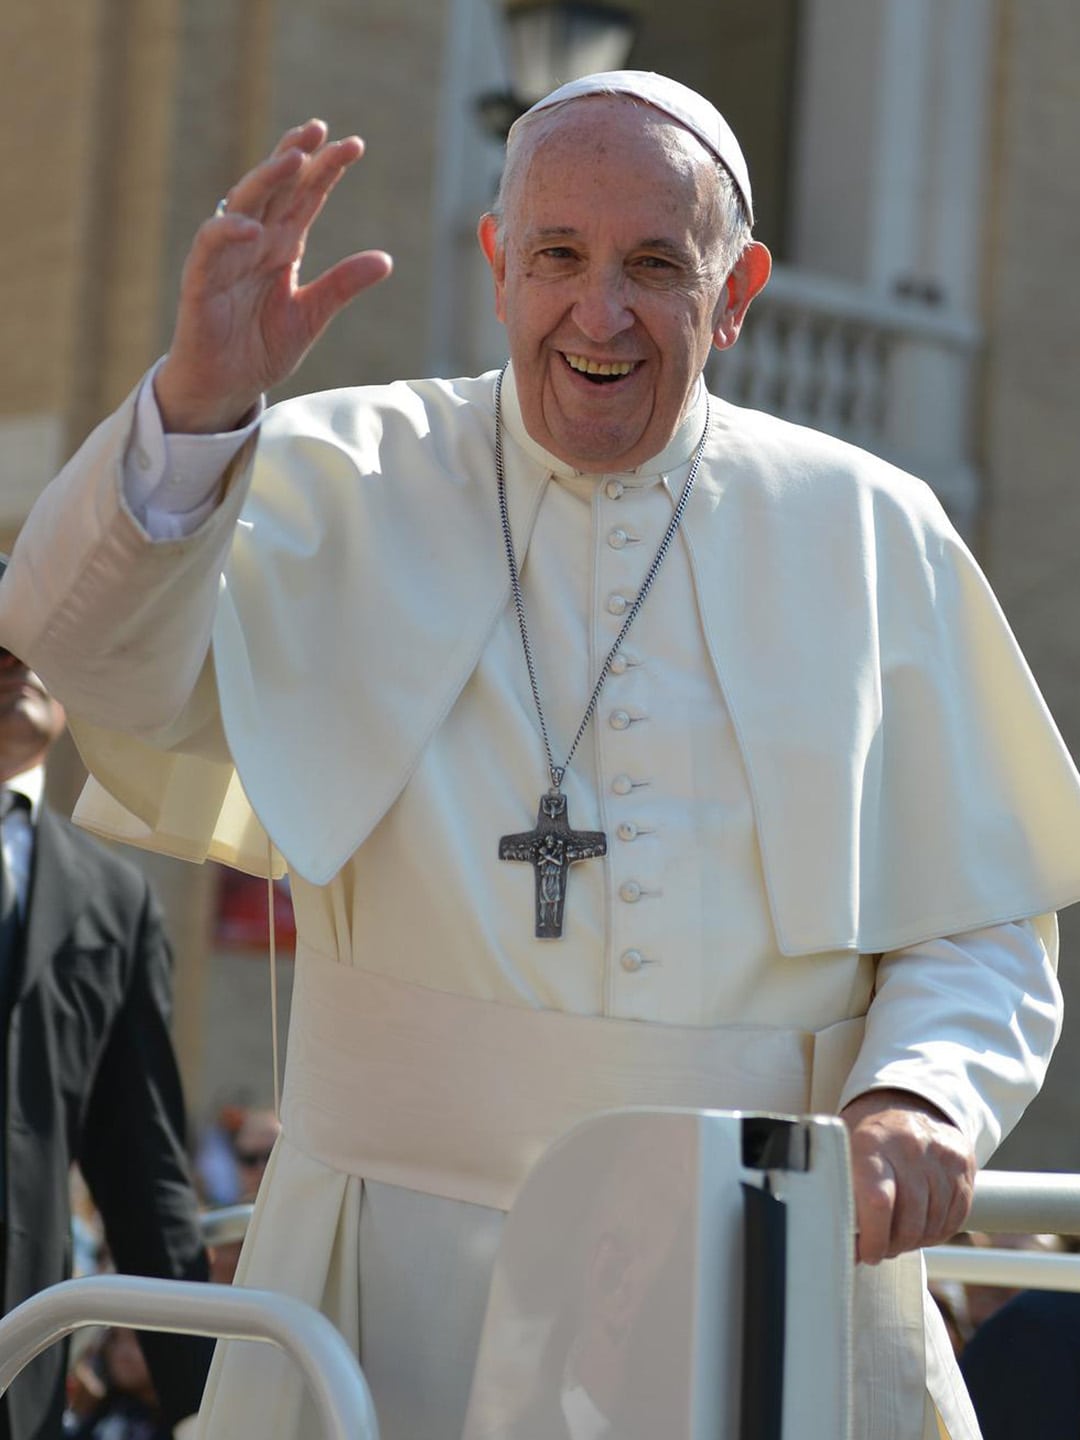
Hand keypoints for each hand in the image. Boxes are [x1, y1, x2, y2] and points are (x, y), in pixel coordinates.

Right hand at [155, 119, 392, 432]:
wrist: (226, 386)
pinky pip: (211, 246)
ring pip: (243, 203)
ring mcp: (227, 256)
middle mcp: (255, 241)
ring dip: (266, 178)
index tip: (354, 145)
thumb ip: (342, 286)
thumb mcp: (311, 315)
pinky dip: (228, 232)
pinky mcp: (201, 279)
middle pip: (276, 187)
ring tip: (293, 158)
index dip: (327, 169)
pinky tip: (252, 227)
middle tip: (321, 129)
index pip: (306, 196)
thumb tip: (386, 260)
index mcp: (282, 245)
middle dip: (297, 155)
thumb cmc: (260, 348)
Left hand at [840, 1088, 974, 1264]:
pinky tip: (920, 1228)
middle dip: (892, 1245)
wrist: (909, 1104)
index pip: (878, 1201)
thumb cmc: (870, 1136)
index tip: (865, 1253)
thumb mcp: (846, 1150)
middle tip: (878, 1249)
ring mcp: (941, 1157)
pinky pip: (954, 1219)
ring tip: (896, 1237)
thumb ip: (841, 1189)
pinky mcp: (963, 1168)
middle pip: (909, 1221)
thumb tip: (839, 1240)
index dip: (873, 1238)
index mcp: (873, 1142)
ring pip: (932, 1224)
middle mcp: (911, 1147)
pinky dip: (935, 1233)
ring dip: (913, 1242)